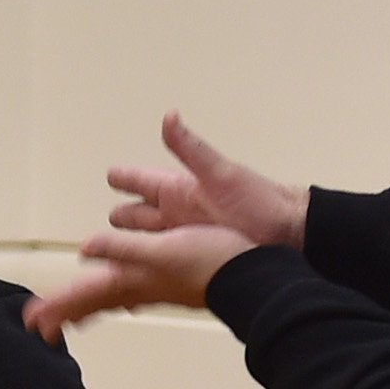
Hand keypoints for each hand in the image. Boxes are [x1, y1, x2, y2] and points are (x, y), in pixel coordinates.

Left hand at [23, 224, 257, 341]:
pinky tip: (126, 297)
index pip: (86, 295)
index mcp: (133, 280)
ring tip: (71, 314)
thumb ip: (124, 249)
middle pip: (94, 302)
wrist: (253, 275)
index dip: (58, 306)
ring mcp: (156, 286)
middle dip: (66, 312)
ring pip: (113, 298)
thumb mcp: (162, 250)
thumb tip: (86, 249)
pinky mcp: (172, 280)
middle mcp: (141, 287)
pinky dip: (121, 294)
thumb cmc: (211, 262)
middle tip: (39, 326)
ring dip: (89, 305)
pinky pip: (135, 291)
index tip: (31, 322)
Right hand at [106, 112, 307, 247]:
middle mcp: (178, 212)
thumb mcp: (220, 174)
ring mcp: (186, 235)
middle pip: (135, 214)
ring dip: (129, 244)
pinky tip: (143, 271)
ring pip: (146, 239)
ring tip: (111, 252)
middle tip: (101, 227)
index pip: (138, 180)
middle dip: (120, 218)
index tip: (111, 176)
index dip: (122, 178)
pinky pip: (165, 258)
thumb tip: (169, 117)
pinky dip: (150, 262)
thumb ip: (191, 149)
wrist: (288, 234)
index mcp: (178, 189)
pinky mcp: (196, 254)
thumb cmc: (259, 203)